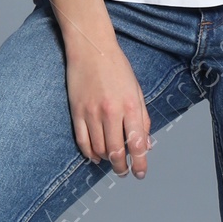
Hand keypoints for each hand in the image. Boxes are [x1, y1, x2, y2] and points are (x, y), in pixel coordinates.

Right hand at [45, 0, 149, 174]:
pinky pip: (82, 141)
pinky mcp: (77, 112)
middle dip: (121, 167)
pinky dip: (89, 153)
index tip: (140, 172)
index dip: (140, 163)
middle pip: (116, 151)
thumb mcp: (137, 91)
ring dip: (106, 160)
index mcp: (130, 106)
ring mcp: (92, 113)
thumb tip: (145, 144)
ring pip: (99, 149)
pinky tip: (95, 156)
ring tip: (111, 161)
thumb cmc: (116, 67)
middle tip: (124, 171)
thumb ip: (142, 118)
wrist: (91, 48)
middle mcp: (111, 112)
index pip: (137, 144)